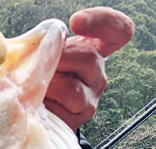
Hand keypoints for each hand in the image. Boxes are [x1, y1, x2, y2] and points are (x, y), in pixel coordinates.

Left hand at [45, 7, 134, 130]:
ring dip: (47, 85)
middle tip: (41, 64)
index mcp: (95, 51)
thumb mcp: (46, 53)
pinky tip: (38, 103)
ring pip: (71, 88)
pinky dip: (44, 105)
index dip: (104, 20)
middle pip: (89, 57)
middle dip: (58, 58)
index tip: (76, 21)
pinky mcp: (79, 119)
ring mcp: (91, 99)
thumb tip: (48, 40)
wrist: (36, 113)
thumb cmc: (40, 77)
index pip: (119, 31)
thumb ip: (50, 42)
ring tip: (36, 87)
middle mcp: (98, 75)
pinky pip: (60, 110)